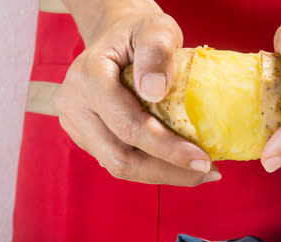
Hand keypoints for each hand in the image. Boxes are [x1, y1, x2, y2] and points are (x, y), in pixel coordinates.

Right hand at [56, 2, 219, 185]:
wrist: (116, 37)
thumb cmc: (139, 32)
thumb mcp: (155, 28)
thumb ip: (156, 52)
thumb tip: (154, 91)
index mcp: (87, 78)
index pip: (128, 126)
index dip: (166, 148)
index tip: (203, 158)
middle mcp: (73, 106)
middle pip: (119, 157)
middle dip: (166, 171)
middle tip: (207, 172)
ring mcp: (75, 125)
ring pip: (117, 166)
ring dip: (161, 174)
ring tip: (197, 172)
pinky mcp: (85, 138)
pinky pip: (118, 160)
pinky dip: (151, 167)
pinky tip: (178, 163)